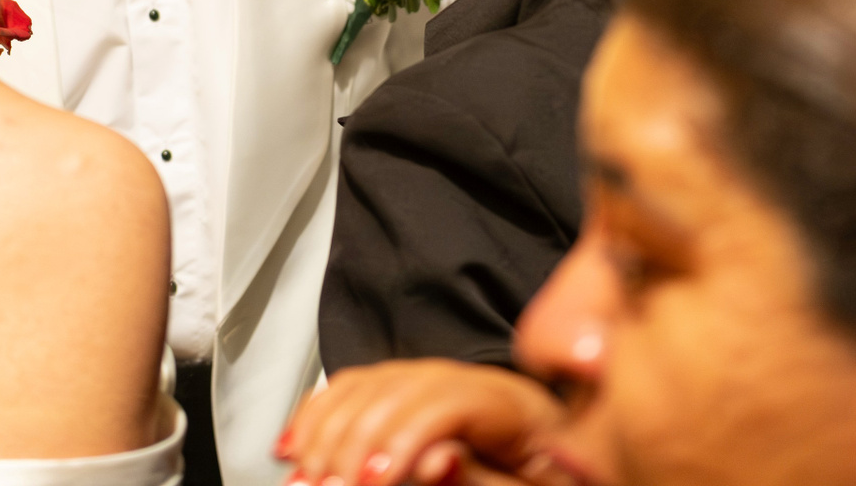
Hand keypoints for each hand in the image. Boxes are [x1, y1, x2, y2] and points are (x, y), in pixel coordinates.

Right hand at [277, 360, 566, 485]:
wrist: (558, 475)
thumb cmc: (551, 481)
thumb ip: (486, 479)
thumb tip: (438, 457)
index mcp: (519, 407)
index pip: (448, 401)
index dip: (402, 437)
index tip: (369, 480)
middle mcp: (477, 383)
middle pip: (401, 386)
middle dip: (352, 439)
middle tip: (324, 484)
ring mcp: (443, 384)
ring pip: (372, 382)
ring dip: (326, 429)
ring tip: (304, 473)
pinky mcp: (414, 396)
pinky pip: (358, 386)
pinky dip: (320, 413)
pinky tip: (297, 444)